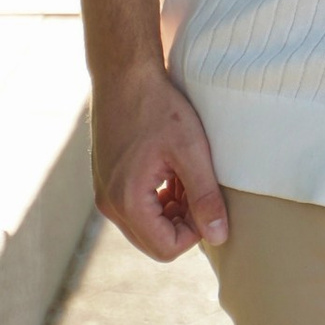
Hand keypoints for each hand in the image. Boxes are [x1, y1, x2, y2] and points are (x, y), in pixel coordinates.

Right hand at [92, 64, 228, 260]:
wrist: (123, 74)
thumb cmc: (158, 107)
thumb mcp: (191, 151)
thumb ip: (205, 197)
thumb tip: (219, 238)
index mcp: (126, 201)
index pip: (167, 249)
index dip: (195, 233)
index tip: (208, 201)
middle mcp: (109, 204)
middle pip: (154, 242)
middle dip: (183, 223)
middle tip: (200, 189)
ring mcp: (104, 193)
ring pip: (146, 226)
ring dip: (172, 211)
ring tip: (188, 177)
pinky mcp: (107, 182)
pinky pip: (136, 209)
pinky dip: (159, 199)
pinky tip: (174, 173)